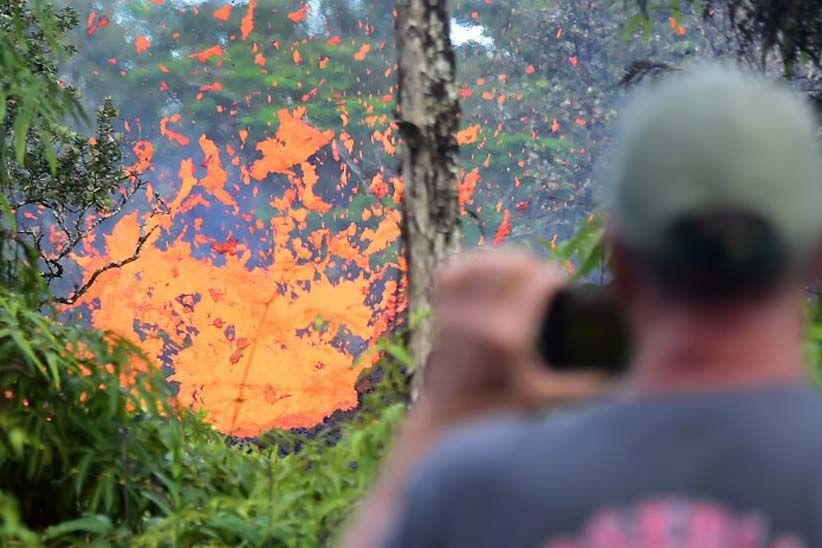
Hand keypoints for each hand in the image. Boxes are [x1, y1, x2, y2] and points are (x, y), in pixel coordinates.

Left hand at [419, 249, 609, 424]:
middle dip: (534, 266)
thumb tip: (625, 379)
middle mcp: (479, 318)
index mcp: (508, 335)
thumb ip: (584, 386)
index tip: (563, 289)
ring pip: (484, 261)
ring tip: (520, 275)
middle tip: (544, 283)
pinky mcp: (441, 309)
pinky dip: (473, 264)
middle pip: (514, 263)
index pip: (538, 280)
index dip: (556, 277)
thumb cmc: (500, 409)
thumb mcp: (545, 397)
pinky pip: (455, 269)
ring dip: (505, 262)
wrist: (450, 416)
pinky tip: (488, 271)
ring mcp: (456, 311)